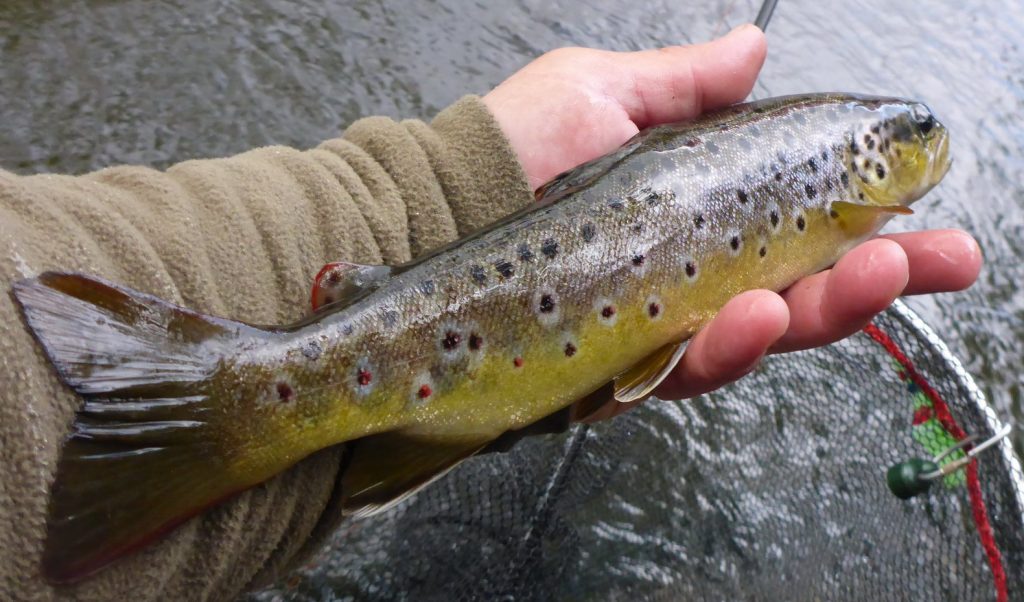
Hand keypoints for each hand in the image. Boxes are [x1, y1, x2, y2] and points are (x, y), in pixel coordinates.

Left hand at [483, 26, 982, 414]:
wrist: (428, 216)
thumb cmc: (507, 152)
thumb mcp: (601, 93)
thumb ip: (685, 85)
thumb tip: (752, 51)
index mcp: (694, 212)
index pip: (796, 223)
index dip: (864, 221)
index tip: (921, 209)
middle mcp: (685, 273)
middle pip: (798, 287)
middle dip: (878, 276)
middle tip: (939, 257)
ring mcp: (655, 325)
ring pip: (760, 334)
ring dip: (824, 308)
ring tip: (875, 274)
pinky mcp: (618, 368)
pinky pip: (686, 367)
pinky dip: (728, 345)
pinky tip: (760, 315)